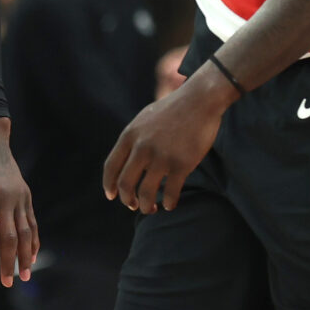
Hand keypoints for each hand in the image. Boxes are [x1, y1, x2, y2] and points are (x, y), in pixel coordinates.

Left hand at [0, 116, 36, 284]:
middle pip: (10, 237)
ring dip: (25, 255)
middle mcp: (5, 197)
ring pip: (26, 231)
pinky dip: (33, 239)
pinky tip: (31, 255)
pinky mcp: (25, 193)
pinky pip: (32, 221)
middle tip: (7, 283)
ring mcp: (18, 195)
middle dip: (8, 262)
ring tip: (24, 275)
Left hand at [104, 68, 229, 216]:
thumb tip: (125, 160)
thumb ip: (134, 138)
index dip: (109, 185)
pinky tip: (170, 205)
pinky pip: (171, 192)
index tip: (112, 196)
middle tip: (133, 205)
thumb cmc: (173, 109)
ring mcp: (162, 156)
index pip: (111, 167)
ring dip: (146, 206)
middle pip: (126, 184)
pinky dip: (169, 203)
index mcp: (130, 135)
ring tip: (151, 209)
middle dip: (127, 200)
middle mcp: (142, 147)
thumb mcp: (145, 119)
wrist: (200, 100)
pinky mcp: (182, 164)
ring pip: (146, 193)